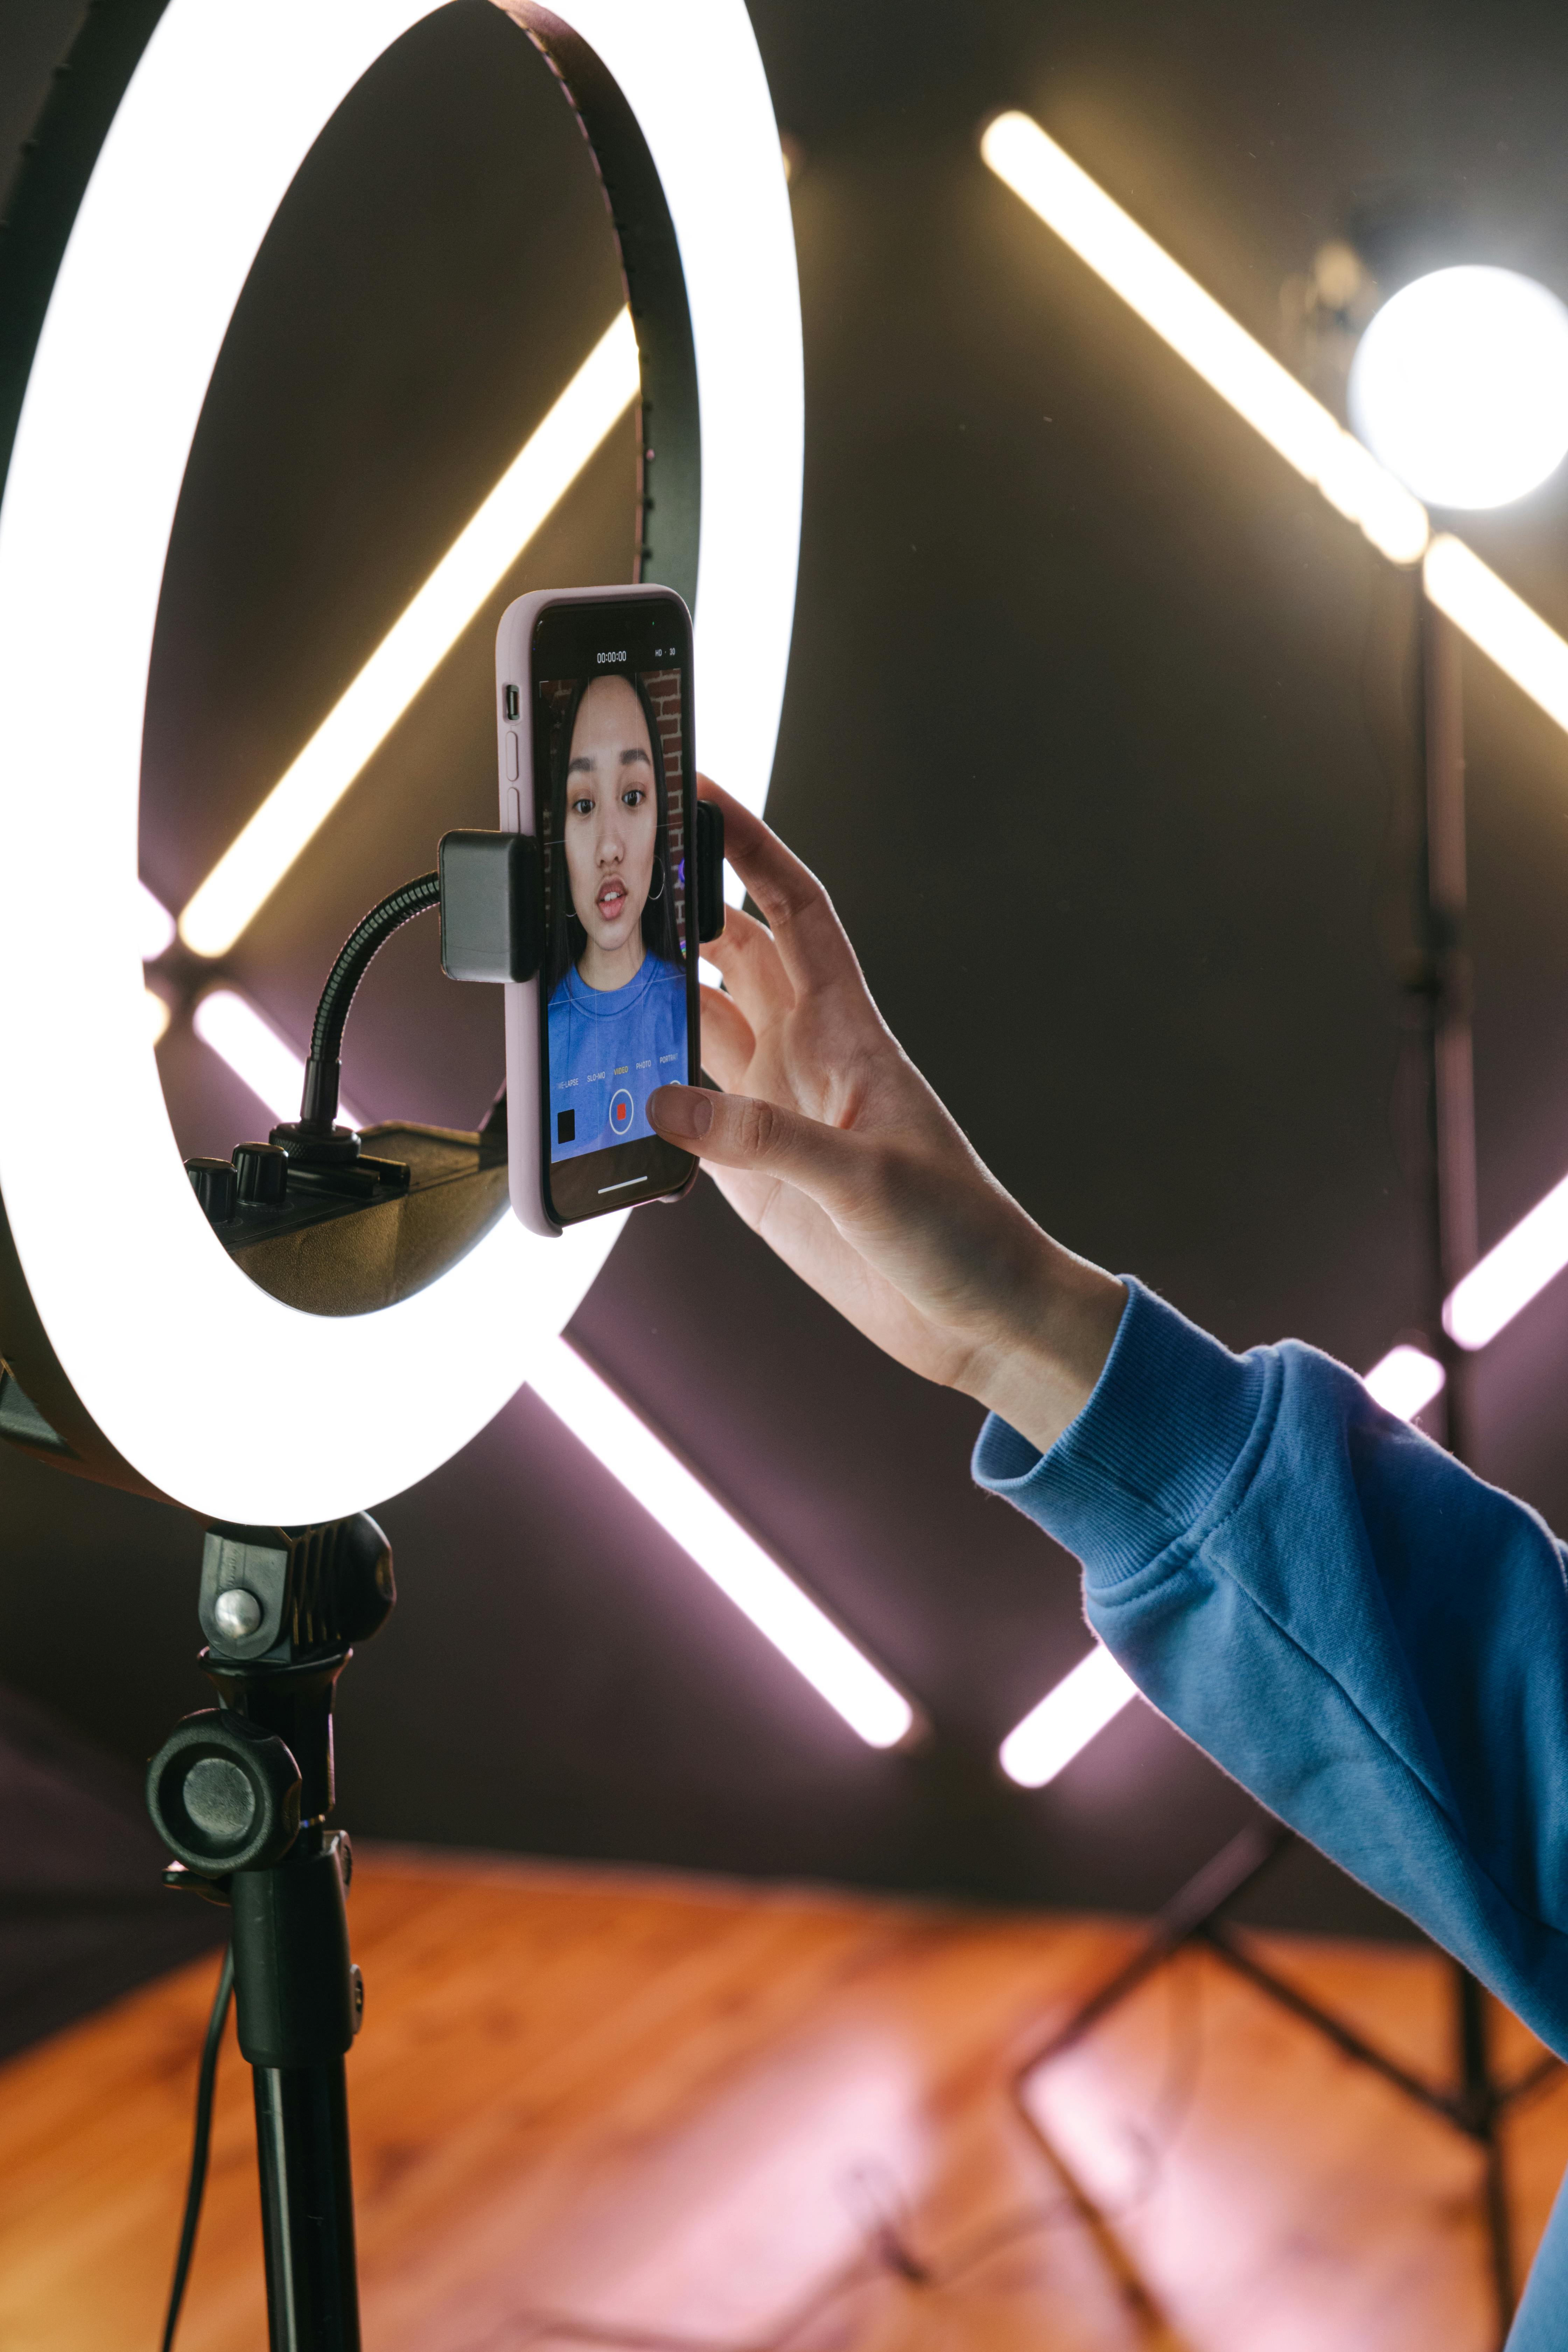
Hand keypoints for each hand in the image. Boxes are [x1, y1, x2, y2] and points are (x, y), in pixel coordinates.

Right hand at [649, 780, 1125, 1456]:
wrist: (978, 1315)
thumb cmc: (959, 1229)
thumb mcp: (866, 1180)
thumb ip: (763, 1142)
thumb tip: (666, 1104)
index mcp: (847, 1032)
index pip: (795, 911)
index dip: (753, 849)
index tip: (705, 794)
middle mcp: (804, 1058)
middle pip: (730, 957)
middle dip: (677, 913)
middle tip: (610, 880)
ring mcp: (774, 1111)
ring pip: (699, 1028)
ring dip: (651, 1000)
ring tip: (588, 969)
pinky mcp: (754, 1173)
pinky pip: (687, 1115)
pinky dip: (648, 1096)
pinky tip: (608, 1084)